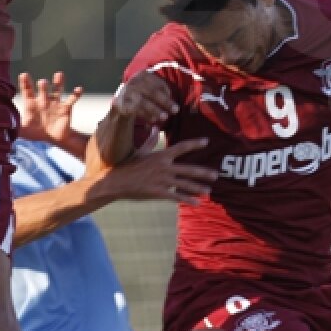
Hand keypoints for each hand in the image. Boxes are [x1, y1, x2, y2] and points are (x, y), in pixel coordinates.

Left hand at [18, 72, 82, 144]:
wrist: (54, 137)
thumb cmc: (37, 132)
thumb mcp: (23, 131)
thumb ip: (14, 128)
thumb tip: (2, 129)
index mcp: (32, 104)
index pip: (27, 91)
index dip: (25, 83)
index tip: (23, 75)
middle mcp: (44, 100)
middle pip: (43, 89)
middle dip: (42, 86)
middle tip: (42, 83)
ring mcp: (55, 103)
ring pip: (57, 90)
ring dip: (58, 83)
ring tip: (59, 75)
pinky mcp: (66, 108)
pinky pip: (72, 99)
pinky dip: (76, 94)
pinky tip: (79, 89)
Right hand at [88, 137, 214, 205]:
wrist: (115, 181)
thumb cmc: (127, 165)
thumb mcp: (140, 151)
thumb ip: (150, 140)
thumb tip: (154, 127)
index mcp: (161, 155)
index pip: (182, 147)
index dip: (195, 144)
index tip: (206, 142)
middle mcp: (164, 167)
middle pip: (188, 169)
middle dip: (203, 172)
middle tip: (216, 174)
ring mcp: (161, 180)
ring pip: (184, 184)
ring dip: (198, 188)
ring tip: (209, 191)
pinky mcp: (157, 192)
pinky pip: (176, 197)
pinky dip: (187, 200)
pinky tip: (197, 203)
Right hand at [113, 71, 176, 122]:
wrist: (121, 102)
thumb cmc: (142, 95)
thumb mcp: (152, 91)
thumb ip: (162, 94)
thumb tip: (174, 106)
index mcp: (143, 75)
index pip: (158, 83)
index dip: (168, 93)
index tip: (176, 104)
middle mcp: (134, 81)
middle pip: (152, 91)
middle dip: (165, 102)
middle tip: (176, 110)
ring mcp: (126, 92)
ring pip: (143, 101)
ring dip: (155, 110)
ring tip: (165, 117)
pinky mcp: (121, 103)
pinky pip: (135, 110)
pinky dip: (145, 115)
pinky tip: (153, 121)